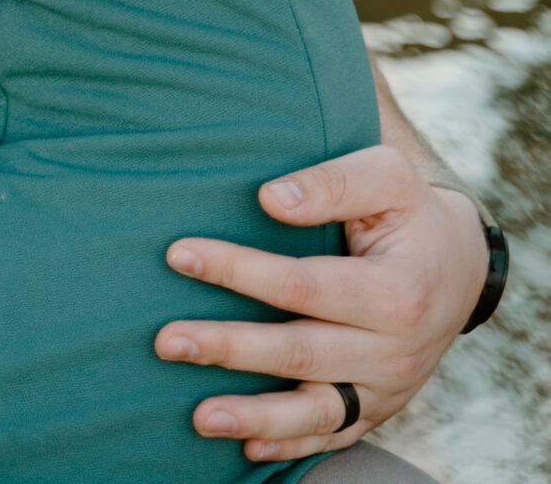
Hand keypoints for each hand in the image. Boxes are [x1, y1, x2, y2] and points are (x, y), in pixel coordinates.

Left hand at [156, 143, 489, 460]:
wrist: (460, 266)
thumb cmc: (410, 211)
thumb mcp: (388, 177)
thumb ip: (333, 183)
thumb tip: (270, 198)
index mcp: (394, 291)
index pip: (301, 284)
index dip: (237, 270)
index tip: (177, 255)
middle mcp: (393, 350)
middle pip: (298, 352)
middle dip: (228, 348)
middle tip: (166, 341)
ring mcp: (385, 387)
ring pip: (315, 411)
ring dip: (254, 417)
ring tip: (199, 416)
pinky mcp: (376, 408)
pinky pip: (333, 435)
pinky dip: (289, 444)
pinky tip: (246, 449)